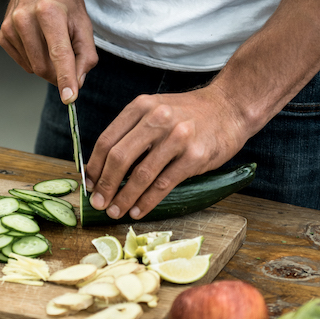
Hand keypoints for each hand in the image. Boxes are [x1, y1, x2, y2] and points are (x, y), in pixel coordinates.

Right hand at [0, 0, 97, 102]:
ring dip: (48, 66)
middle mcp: (25, 19)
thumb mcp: (83, 21)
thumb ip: (86, 54)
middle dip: (59, 74)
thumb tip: (77, 82)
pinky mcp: (2, 35)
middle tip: (69, 61)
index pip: (59, 53)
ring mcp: (10, 27)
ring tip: (51, 41)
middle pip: (44, 67)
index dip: (65, 78)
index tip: (69, 98)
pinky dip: (35, 59)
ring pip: (34, 68)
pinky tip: (38, 40)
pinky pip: (24, 63)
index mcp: (49, 12)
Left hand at [85, 85, 248, 218]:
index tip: (90, 184)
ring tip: (115, 211)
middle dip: (105, 185)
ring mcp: (177, 137)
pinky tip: (138, 210)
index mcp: (141, 107)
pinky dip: (147, 201)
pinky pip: (163, 184)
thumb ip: (132, 132)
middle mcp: (156, 119)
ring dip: (124, 198)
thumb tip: (104, 168)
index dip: (94, 166)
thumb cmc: (188, 113)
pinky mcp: (194, 156)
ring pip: (141, 175)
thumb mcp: (155, 110)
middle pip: (119, 158)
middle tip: (98, 203)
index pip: (107, 140)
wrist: (230, 107)